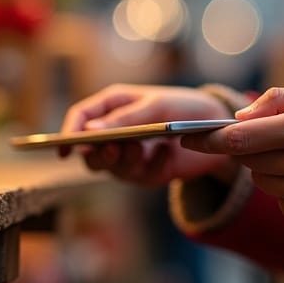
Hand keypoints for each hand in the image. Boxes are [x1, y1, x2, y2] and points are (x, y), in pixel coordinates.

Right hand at [59, 83, 237, 185]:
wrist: (217, 129)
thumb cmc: (184, 107)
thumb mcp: (156, 106)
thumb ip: (124, 118)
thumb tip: (89, 131)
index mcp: (113, 105)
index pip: (80, 118)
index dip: (69, 132)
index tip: (66, 148)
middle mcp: (116, 130)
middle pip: (89, 150)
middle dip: (98, 154)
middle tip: (114, 149)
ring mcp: (129, 153)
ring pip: (110, 168)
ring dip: (125, 160)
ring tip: (144, 149)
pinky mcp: (146, 171)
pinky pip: (139, 177)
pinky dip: (153, 166)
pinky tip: (167, 154)